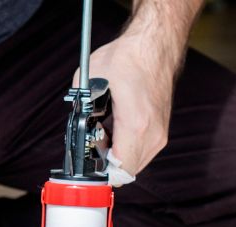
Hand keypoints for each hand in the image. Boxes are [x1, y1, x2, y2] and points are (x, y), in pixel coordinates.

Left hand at [75, 30, 176, 175]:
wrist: (156, 45)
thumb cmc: (129, 58)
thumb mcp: (90, 79)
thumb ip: (79, 107)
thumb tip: (74, 125)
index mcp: (135, 125)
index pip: (120, 171)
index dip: (100, 173)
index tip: (88, 164)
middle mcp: (152, 134)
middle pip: (126, 171)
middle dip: (106, 165)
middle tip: (94, 146)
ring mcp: (160, 134)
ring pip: (134, 164)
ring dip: (117, 157)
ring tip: (105, 136)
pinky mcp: (161, 131)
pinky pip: (141, 153)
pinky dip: (127, 148)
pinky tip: (116, 131)